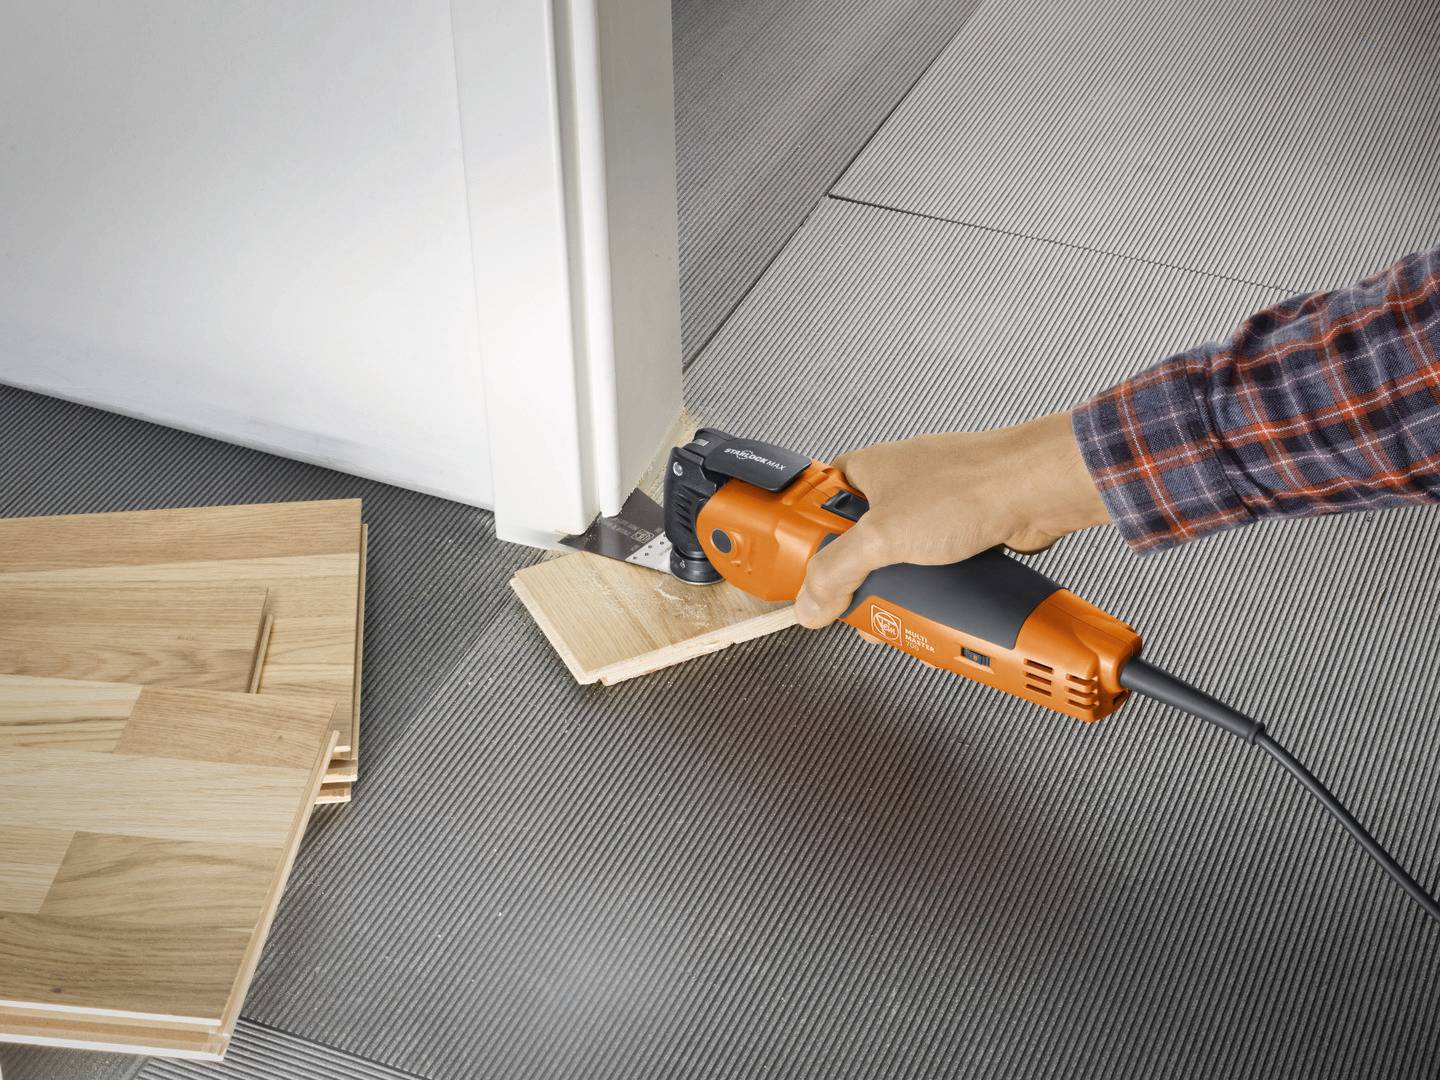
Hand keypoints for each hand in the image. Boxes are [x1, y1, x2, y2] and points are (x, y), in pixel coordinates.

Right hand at [793, 410, 1110, 628]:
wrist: (1040, 491)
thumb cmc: (972, 485)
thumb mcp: (884, 536)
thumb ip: (838, 571)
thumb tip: (809, 601)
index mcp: (866, 470)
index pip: (816, 505)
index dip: (805, 541)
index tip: (800, 574)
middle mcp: (897, 486)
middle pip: (856, 543)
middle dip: (855, 583)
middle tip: (852, 608)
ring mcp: (931, 510)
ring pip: (897, 561)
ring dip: (895, 595)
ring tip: (893, 619)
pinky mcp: (962, 533)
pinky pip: (932, 570)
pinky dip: (930, 594)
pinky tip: (932, 612)